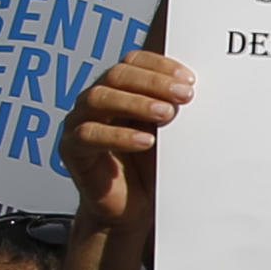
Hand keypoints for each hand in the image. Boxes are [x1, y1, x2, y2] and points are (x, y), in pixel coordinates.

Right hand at [66, 52, 193, 227]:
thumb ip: (175, 109)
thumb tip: (199, 89)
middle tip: (184, 95)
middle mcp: (95, 100)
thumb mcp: (169, 133)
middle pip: (116, 76)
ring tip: (167, 114)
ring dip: (136, 103)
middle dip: (153, 83)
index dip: (159, 66)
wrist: (134, 208)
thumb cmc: (151, 166)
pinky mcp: (72, 149)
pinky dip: (119, 136)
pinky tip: (145, 141)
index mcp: (118, 89)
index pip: (132, 62)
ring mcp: (79, 122)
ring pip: (99, 99)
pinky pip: (89, 135)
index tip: (188, 79)